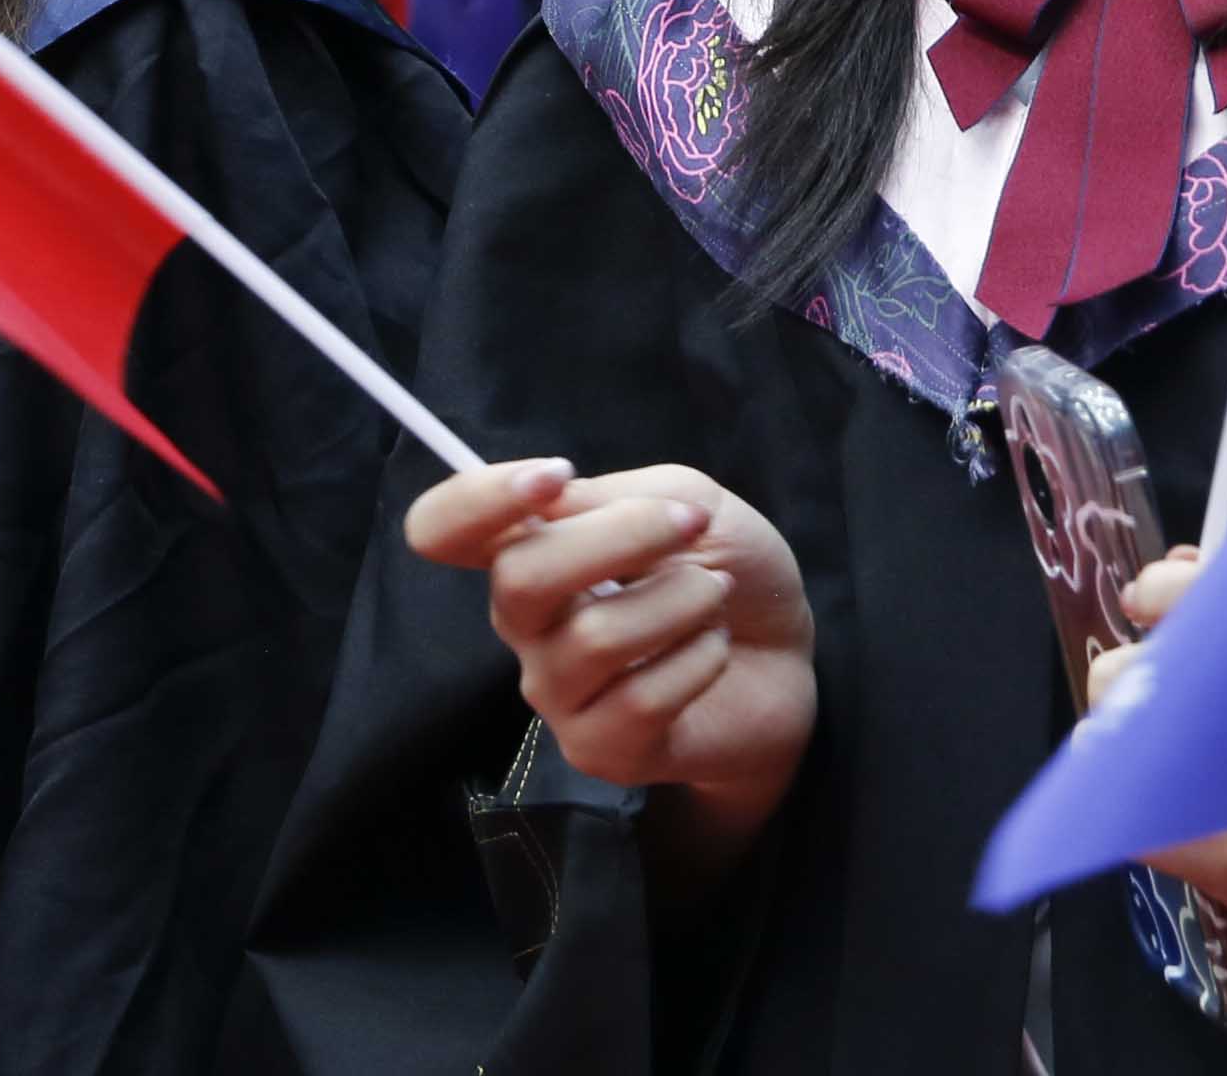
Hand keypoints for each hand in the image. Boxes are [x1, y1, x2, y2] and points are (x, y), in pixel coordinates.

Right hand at [405, 459, 815, 873]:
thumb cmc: (723, 567)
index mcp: (525, 550)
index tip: (554, 477)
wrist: (786, 660)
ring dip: (678, 600)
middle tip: (690, 526)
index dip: (479, 499)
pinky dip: (697, 659)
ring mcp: (557, 692)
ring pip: (591, 637)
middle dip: (618, 538)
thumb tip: (558, 504)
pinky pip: (640, 698)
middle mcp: (523, 624)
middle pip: (517, 578)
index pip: (440, 527)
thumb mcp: (688, 499)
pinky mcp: (600, 749)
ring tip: (716, 594)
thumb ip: (619, 496)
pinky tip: (715, 649)